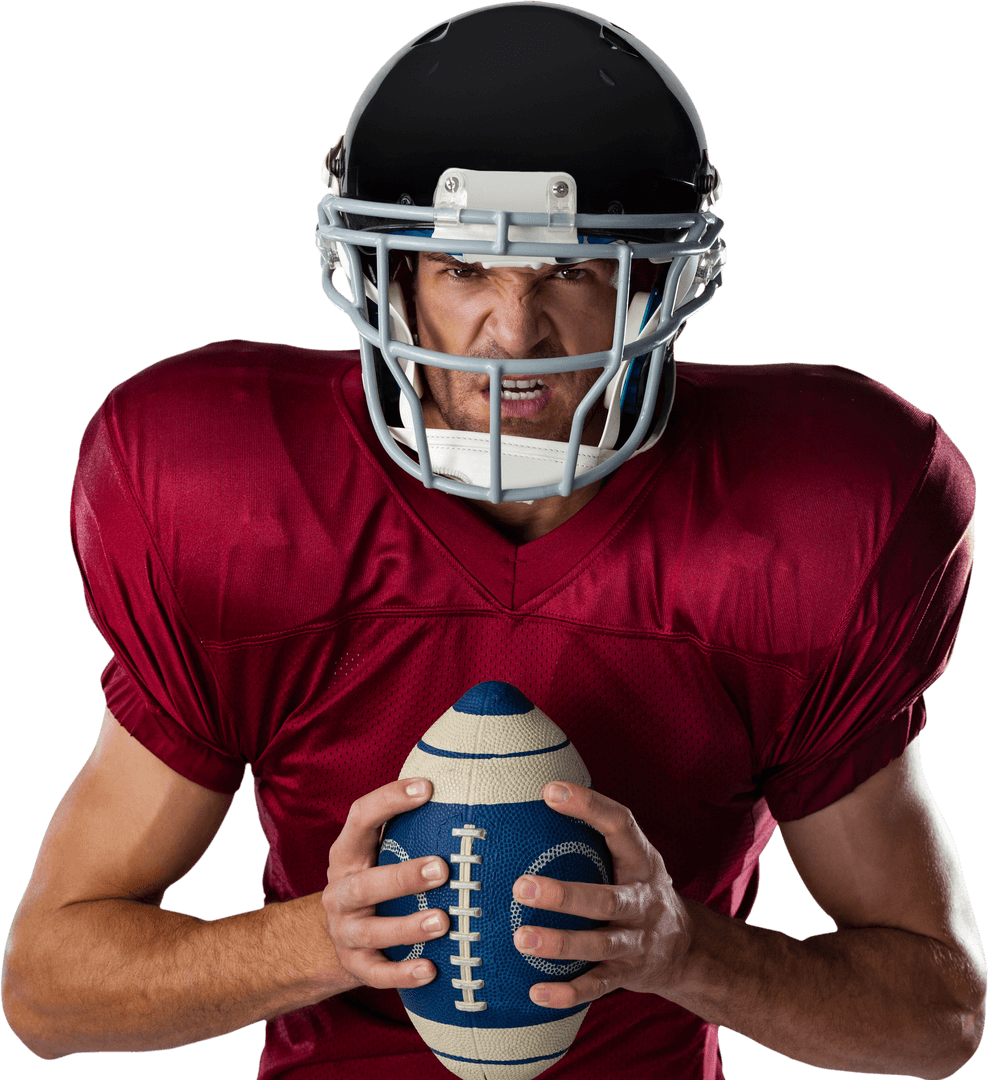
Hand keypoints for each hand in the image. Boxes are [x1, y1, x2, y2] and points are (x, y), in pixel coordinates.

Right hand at [322, 778, 449, 989]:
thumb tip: (460, 783)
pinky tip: (431, 970)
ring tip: (444, 921)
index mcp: (348, 854)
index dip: (390, 800)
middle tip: (442, 868)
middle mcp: (340, 892)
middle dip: (403, 877)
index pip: (361, 818)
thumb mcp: (378, 850)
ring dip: (408, 927)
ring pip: (372, 932)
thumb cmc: (376, 877)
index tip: (428, 788)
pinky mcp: (355, 965)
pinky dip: (402, 974)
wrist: (337, 935)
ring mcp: (345, 931)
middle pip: (364, 885)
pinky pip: (377, 974)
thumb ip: (406, 826)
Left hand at [512, 782, 691, 1008]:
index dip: (588, 806)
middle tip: (521, 886)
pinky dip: (568, 992)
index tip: (549, 792)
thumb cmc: (639, 888)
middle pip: (606, 899)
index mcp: (642, 861)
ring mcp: (637, 941)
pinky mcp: (628, 974)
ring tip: (521, 939)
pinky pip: (597, 985)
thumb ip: (596, 833)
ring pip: (599, 944)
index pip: (620, 825)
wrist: (689, 948)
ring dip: (560, 944)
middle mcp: (642, 901)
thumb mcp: (631, 856)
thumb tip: (541, 792)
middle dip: (564, 895)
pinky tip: (536, 992)